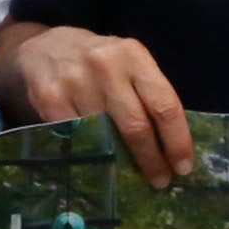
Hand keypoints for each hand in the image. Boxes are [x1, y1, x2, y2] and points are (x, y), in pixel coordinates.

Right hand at [0, 23, 195, 187]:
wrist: (45, 47)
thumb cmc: (99, 62)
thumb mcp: (128, 63)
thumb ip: (148, 94)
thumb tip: (171, 145)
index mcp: (133, 56)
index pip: (164, 105)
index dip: (177, 141)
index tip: (183, 166)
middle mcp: (105, 66)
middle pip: (136, 126)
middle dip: (152, 160)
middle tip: (160, 180)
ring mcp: (75, 83)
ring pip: (106, 138)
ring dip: (122, 163)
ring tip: (132, 175)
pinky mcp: (50, 100)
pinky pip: (78, 140)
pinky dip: (92, 155)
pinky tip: (99, 161)